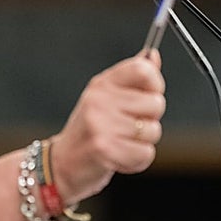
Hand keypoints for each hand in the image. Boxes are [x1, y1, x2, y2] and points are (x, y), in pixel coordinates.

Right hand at [51, 52, 165, 203]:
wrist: (63, 164)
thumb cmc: (91, 130)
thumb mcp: (107, 99)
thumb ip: (132, 79)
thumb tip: (152, 56)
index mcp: (102, 84)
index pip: (143, 69)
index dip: (155, 84)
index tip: (148, 96)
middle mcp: (99, 100)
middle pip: (156, 103)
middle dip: (150, 120)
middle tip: (128, 127)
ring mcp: (100, 124)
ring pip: (153, 131)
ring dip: (143, 143)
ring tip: (121, 143)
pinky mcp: (104, 149)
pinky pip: (145, 154)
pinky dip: (137, 160)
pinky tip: (119, 158)